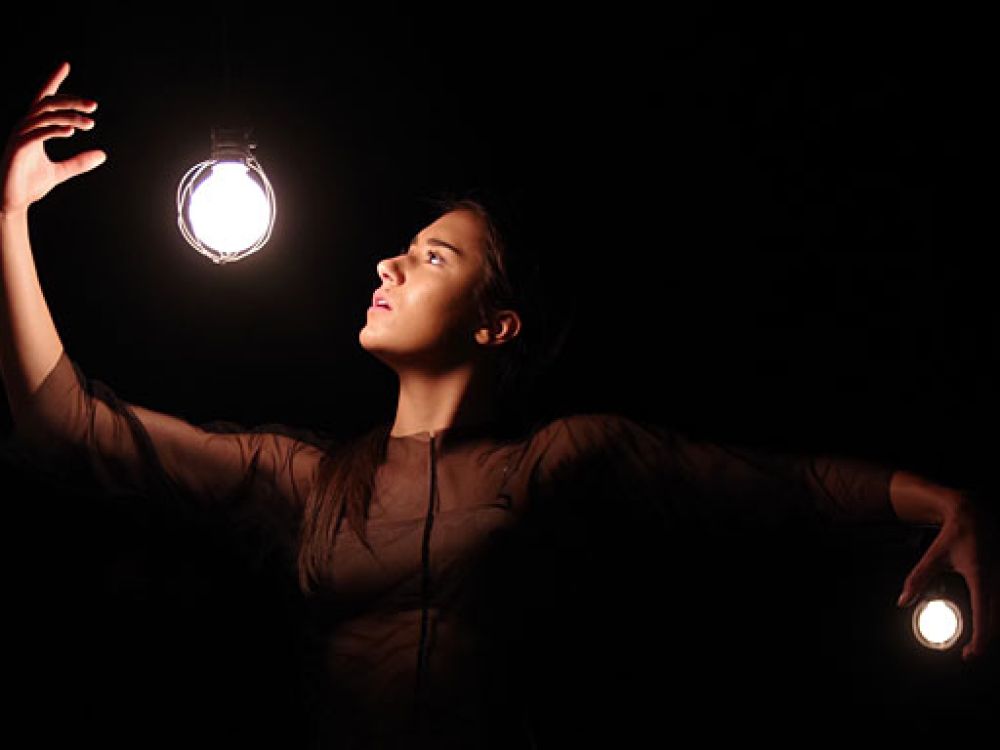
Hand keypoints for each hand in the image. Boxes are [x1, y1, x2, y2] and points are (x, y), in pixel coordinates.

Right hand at [1, 61, 105, 214]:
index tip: (65, 65)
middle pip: (47, 103)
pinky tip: (71, 131)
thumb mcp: (60, 171)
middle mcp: (25, 127)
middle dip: (70, 101)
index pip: (44, 99)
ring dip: (68, 117)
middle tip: (93, 105)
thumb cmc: (29, 184)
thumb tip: (103, 154)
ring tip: (89, 123)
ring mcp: (19, 136)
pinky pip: (36, 134)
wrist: (11, 202)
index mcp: (34, 128)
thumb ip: (79, 162)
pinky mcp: (17, 148)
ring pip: (43, 116)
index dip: (54, 81)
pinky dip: (54, 130)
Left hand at [897, 491, 998, 660]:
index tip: (970, 654)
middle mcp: (997, 578)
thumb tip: (903, 600)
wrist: (974, 513)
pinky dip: (995, 616)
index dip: (980, 640)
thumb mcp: (933, 556)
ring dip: (993, 629)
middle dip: (986, 640)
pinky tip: (987, 623)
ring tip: (978, 643)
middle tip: (971, 653)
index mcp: (980, 575)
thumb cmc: (955, 533)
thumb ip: (917, 579)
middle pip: (997, 620)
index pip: (984, 615)